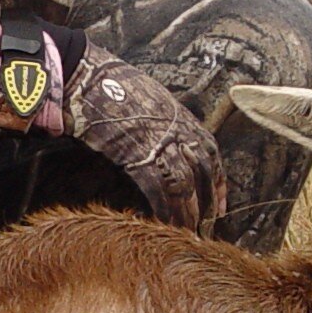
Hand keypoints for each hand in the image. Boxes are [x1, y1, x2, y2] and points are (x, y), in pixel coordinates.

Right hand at [63, 46, 224, 234]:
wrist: (91, 79)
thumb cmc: (115, 87)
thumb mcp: (153, 100)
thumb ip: (167, 123)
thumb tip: (172, 142)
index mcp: (183, 118)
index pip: (211, 155)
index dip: (217, 183)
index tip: (220, 206)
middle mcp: (178, 131)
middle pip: (202, 173)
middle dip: (206, 203)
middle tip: (207, 227)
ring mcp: (160, 144)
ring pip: (184, 185)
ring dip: (187, 212)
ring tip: (188, 232)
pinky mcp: (138, 156)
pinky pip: (158, 189)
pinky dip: (163, 209)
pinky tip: (164, 222)